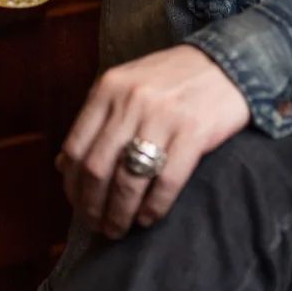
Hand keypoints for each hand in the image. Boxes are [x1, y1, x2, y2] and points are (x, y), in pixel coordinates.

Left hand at [56, 44, 250, 239]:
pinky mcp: (194, 132)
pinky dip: (153, 208)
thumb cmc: (173, 79)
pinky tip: (149, 218)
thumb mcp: (127, 85)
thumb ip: (97, 119)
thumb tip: (63, 164)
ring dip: (120, 214)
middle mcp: (131, 100)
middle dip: (92, 207)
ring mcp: (162, 116)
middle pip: (98, 168)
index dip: (72, 185)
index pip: (76, 147)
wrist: (229, 61)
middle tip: (98, 227)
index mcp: (109, 87)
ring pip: (128, 181)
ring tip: (120, 229)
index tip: (78, 205)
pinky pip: (166, 183)